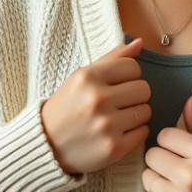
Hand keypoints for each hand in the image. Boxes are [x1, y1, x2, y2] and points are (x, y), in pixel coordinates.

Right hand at [41, 38, 150, 174]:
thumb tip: (140, 43)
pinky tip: (118, 132)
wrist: (46, 145)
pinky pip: (144, 132)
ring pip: (146, 111)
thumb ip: (112, 58)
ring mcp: (106, 125)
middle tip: (118, 103)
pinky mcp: (113, 148)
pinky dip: (135, 132)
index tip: (116, 85)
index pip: (133, 67)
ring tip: (117, 118)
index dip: (128, 76)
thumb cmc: (66, 107)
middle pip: (144, 89)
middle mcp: (97, 99)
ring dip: (135, 114)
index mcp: (88, 77)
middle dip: (134, 95)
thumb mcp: (81, 77)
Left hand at [142, 97, 191, 191]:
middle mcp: (191, 176)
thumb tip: (189, 102)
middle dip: (161, 156)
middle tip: (174, 163)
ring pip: (147, 178)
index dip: (170, 139)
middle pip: (152, 155)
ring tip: (173, 179)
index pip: (165, 136)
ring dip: (156, 176)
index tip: (178, 147)